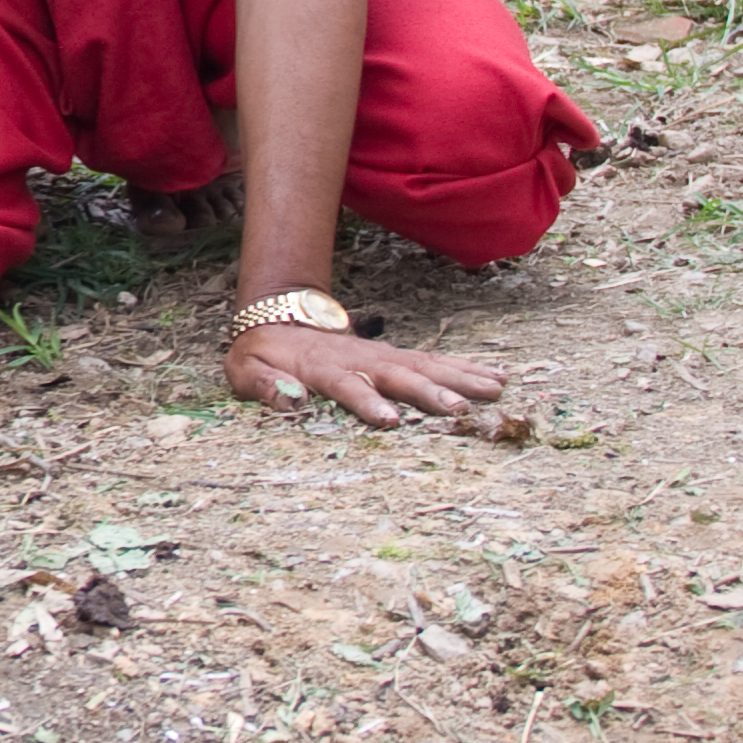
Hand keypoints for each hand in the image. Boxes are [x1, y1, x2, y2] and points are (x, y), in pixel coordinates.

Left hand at [225, 321, 507, 425]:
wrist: (279, 321)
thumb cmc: (261, 356)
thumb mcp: (246, 370)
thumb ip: (265, 386)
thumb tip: (289, 401)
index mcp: (321, 369)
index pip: (346, 385)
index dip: (367, 402)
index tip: (391, 421)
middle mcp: (359, 360)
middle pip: (396, 375)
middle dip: (427, 392)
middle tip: (459, 410)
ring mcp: (381, 356)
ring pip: (424, 365)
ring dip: (459, 377)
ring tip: (495, 390)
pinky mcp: (395, 357)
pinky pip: (433, 362)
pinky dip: (465, 368)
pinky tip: (497, 377)